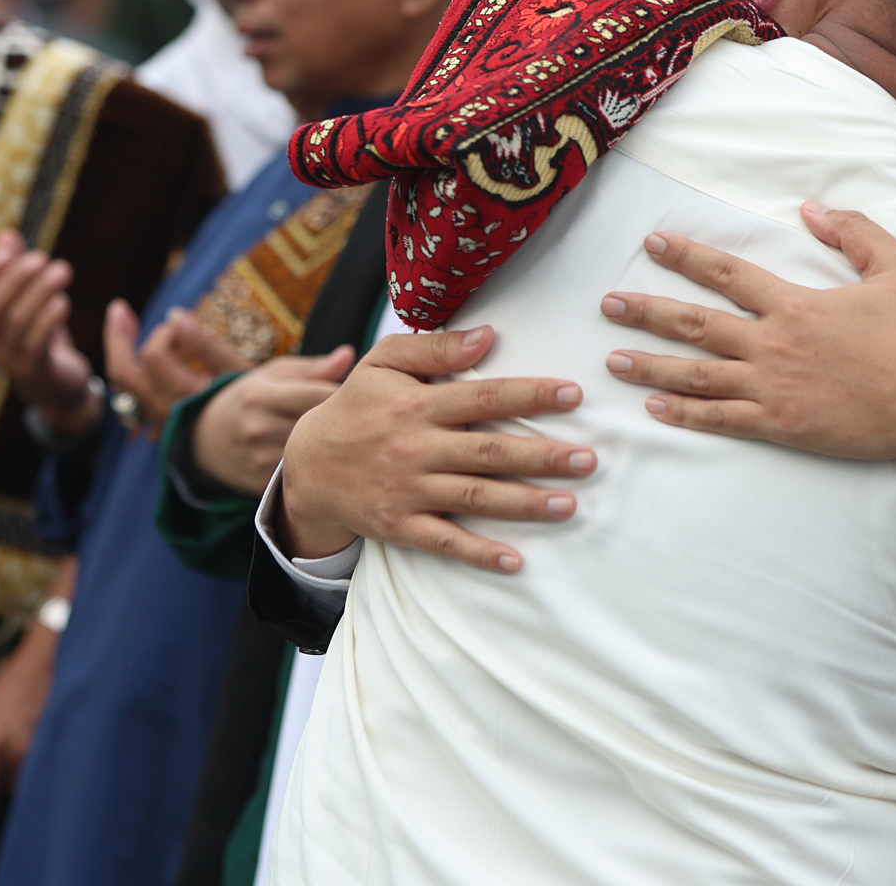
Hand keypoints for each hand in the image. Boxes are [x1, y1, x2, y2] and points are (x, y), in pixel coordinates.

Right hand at [0, 230, 97, 434]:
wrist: (58, 386)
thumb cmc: (40, 336)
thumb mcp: (27, 302)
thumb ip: (15, 270)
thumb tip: (7, 235)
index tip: (9, 248)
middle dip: (17, 278)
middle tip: (43, 257)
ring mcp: (9, 361)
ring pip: (17, 323)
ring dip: (40, 292)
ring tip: (63, 270)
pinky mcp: (34, 372)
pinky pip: (36, 345)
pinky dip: (48, 320)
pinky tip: (64, 301)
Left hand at [0, 612, 60, 811]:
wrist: (49, 657)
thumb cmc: (15, 679)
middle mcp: (16, 748)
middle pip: (10, 789)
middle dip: (6, 786)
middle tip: (5, 775)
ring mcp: (41, 746)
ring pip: (31, 779)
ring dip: (26, 775)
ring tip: (25, 758)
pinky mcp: (61, 741)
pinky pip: (49, 766)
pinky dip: (44, 764)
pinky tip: (43, 751)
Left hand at [104, 300, 250, 431]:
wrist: (260, 451)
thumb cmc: (256, 409)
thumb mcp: (239, 373)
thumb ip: (205, 346)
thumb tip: (175, 316)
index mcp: (184, 398)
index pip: (154, 355)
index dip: (165, 333)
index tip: (187, 326)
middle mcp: (164, 412)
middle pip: (124, 372)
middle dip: (118, 338)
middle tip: (119, 309)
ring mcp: (160, 422)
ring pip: (127, 385)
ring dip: (126, 353)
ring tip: (129, 325)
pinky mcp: (162, 425)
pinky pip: (136, 395)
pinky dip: (137, 370)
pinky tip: (147, 357)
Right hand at [192, 348, 355, 495]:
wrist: (206, 442)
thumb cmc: (249, 399)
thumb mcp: (272, 375)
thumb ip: (312, 368)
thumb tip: (349, 354)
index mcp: (260, 396)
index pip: (319, 395)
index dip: (346, 396)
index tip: (359, 396)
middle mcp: (258, 428)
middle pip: (320, 427)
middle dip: (346, 423)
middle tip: (361, 420)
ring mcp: (260, 460)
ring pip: (316, 456)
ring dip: (337, 450)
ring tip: (346, 441)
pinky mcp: (264, 486)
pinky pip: (305, 478)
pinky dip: (320, 471)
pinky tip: (327, 464)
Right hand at [277, 327, 590, 573]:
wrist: (307, 465)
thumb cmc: (357, 406)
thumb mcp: (383, 363)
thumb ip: (434, 349)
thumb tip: (488, 335)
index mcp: (418, 405)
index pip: (483, 398)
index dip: (530, 395)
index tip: (574, 393)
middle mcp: (416, 448)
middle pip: (488, 452)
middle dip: (541, 456)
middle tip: (588, 459)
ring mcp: (409, 490)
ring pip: (475, 497)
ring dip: (524, 503)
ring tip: (569, 504)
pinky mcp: (400, 525)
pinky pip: (444, 542)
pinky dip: (479, 553)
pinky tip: (515, 561)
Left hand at [600, 202, 895, 486]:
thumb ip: (853, 232)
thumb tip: (811, 209)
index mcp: (795, 304)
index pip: (727, 274)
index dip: (686, 257)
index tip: (652, 245)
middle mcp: (774, 345)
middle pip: (696, 324)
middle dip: (647, 312)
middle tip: (608, 305)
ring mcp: (773, 388)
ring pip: (697, 375)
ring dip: (651, 365)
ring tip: (612, 359)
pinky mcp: (782, 425)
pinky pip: (722, 419)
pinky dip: (685, 414)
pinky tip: (654, 407)